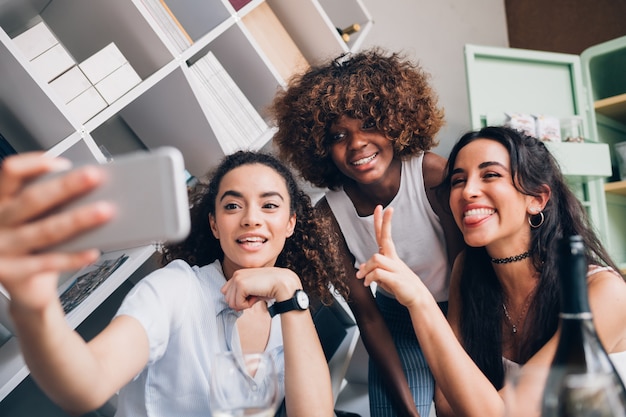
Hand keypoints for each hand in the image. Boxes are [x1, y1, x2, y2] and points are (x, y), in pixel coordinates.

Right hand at [0, 153, 113, 309]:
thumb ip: (50, 202)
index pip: (9, 173)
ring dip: (77, 219)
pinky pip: (49, 263)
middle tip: (94, 177)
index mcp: (0, 201)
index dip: (34, 164)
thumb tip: (88, 186)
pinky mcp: (13, 272)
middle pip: (32, 199)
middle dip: (66, 186)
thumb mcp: (32, 217)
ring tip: (105, 211)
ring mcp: (3, 248)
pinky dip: (73, 257)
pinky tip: (93, 252)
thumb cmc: (32, 243)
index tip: (62, 162)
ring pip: (45, 230)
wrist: (22, 285)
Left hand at [221, 267, 299, 310]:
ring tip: (256, 295)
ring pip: (231, 303)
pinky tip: (256, 296)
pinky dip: (247, 305)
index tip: (250, 297)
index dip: (237, 299)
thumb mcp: (254, 289)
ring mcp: (237, 279)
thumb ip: (243, 295)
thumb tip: (235, 307)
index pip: (226, 292)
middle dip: (240, 302)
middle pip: (227, 299)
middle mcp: (236, 275)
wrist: (282, 283)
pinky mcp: (240, 285)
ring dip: (244, 304)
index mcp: (239, 274)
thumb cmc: (272, 286)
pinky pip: (238, 304)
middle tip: (254, 296)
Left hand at [356, 205, 423, 308]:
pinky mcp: (395, 279)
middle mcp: (393, 259)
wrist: (417, 298)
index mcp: (391, 256)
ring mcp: (395, 268)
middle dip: (384, 222)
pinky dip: (370, 278)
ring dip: (366, 268)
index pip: (384, 236)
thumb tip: (361, 266)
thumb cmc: (401, 287)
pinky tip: (368, 283)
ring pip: (375, 258)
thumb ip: (373, 270)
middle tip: (381, 207)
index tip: (381, 208)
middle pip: (386, 237)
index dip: (381, 222)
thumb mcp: (384, 278)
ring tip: (362, 278)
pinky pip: (378, 273)